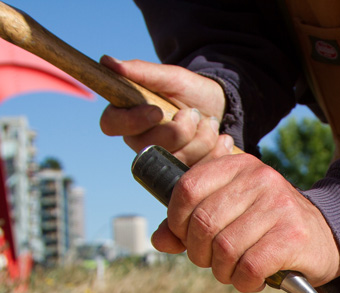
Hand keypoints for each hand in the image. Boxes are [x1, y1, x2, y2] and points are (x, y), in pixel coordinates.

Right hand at [98, 56, 230, 164]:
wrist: (219, 109)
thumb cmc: (189, 91)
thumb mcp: (171, 77)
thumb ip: (142, 72)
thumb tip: (107, 62)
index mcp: (128, 116)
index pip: (112, 124)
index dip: (132, 121)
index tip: (157, 111)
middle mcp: (140, 141)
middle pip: (150, 146)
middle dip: (181, 129)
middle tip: (193, 113)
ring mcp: (162, 160)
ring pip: (177, 160)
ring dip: (202, 139)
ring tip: (210, 123)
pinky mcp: (184, 172)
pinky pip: (198, 170)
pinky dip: (215, 152)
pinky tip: (222, 139)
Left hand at [154, 153, 339, 291]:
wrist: (329, 238)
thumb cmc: (271, 227)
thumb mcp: (233, 213)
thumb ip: (192, 222)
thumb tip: (160, 240)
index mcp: (239, 166)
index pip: (187, 189)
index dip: (176, 221)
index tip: (186, 239)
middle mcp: (260, 179)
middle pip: (203, 223)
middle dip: (200, 253)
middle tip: (214, 262)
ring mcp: (279, 206)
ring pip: (225, 248)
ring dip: (223, 271)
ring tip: (235, 272)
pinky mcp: (292, 236)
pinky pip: (250, 266)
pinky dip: (244, 281)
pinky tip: (252, 280)